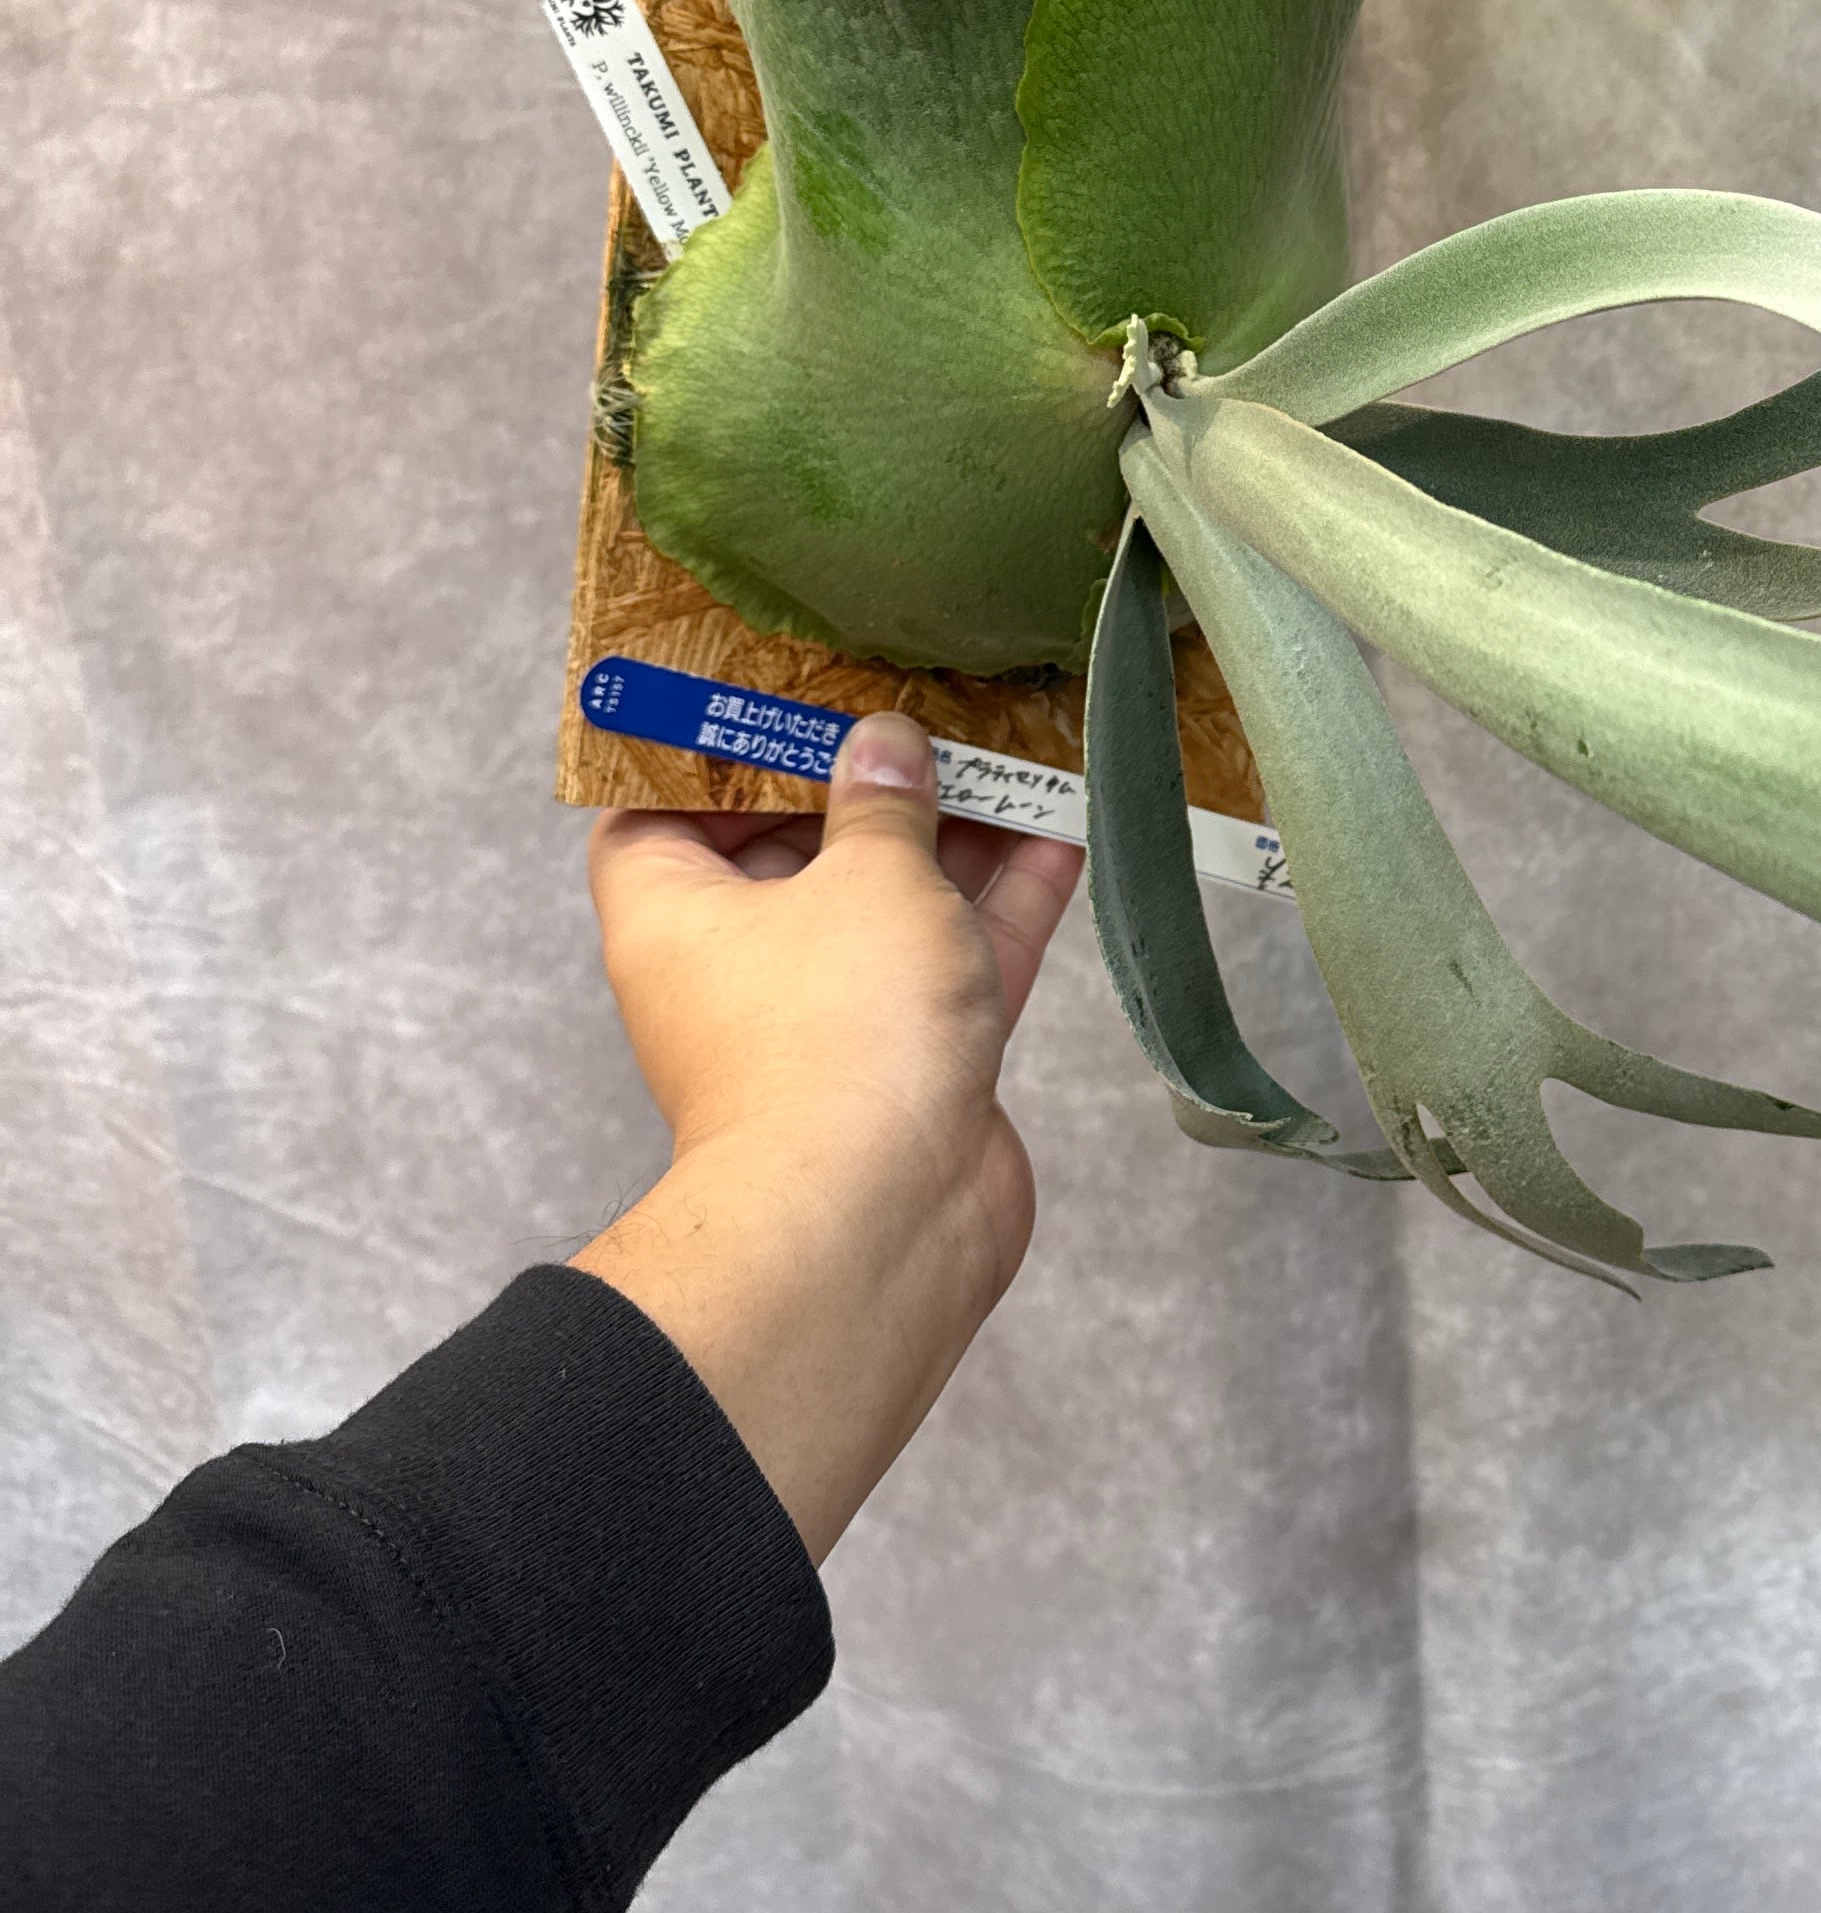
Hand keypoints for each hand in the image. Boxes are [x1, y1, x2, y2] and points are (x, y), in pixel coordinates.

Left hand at [573, 716, 1083, 1563]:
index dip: (718, 744)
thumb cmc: (834, 1034)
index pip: (664, 805)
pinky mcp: (916, 1058)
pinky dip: (1004, 900)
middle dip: (867, 779)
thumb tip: (885, 744)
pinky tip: (1064, 827)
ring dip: (954, 832)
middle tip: (929, 700)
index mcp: (673, 910)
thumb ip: (886, 802)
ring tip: (1016, 746)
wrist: (881, 1224)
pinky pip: (957, 957)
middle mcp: (740, 962)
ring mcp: (832, 1015)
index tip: (787, 688)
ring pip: (892, 900)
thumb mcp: (867, 876)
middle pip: (797, 845)